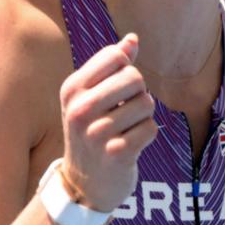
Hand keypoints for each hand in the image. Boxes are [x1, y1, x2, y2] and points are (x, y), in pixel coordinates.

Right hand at [58, 33, 158, 211]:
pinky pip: (151, 128)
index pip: (116, 56)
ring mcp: (96, 132)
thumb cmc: (92, 131)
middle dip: (138, 93)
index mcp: (72, 89)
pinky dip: (147, 135)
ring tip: (126, 129)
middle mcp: (80, 109)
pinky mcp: (116, 153)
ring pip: (146, 103)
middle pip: (134, 77)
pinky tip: (131, 145)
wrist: (84, 185)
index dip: (126, 69)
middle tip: (125, 112)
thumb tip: (132, 39)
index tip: (116, 90)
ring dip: (143, 117)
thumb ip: (112, 67)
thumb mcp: (92, 97)